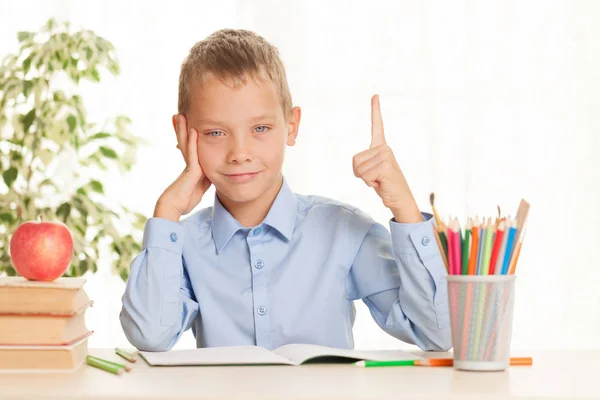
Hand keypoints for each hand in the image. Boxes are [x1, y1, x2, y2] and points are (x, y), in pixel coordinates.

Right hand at [154, 115, 211, 221]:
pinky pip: (192, 153)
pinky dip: (193, 141)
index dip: (188, 136)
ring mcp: (188, 165)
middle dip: (181, 128)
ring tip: (180, 115)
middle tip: (178, 115)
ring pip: (186, 143)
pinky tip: (193, 130)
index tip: (187, 125)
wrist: (174, 207)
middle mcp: (188, 163)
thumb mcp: (200, 188)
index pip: (191, 148)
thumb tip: (213, 175)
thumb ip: (205, 179)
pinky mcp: (190, 170)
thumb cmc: (185, 200)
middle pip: (186, 142)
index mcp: (191, 166)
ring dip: (183, 129)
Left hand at [352, 95, 421, 222]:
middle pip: (355, 160)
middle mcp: (384, 148)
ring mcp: (386, 155)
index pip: (378, 126)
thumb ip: (365, 164)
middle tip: (375, 178)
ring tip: (379, 180)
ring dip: (365, 179)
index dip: (375, 110)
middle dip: (360, 174)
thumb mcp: (372, 172)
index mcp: (382, 148)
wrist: (401, 200)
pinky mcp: (385, 165)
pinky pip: (364, 175)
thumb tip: (361, 166)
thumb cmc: (385, 186)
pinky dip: (369, 183)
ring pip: (358, 168)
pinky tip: (381, 183)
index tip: (375, 95)